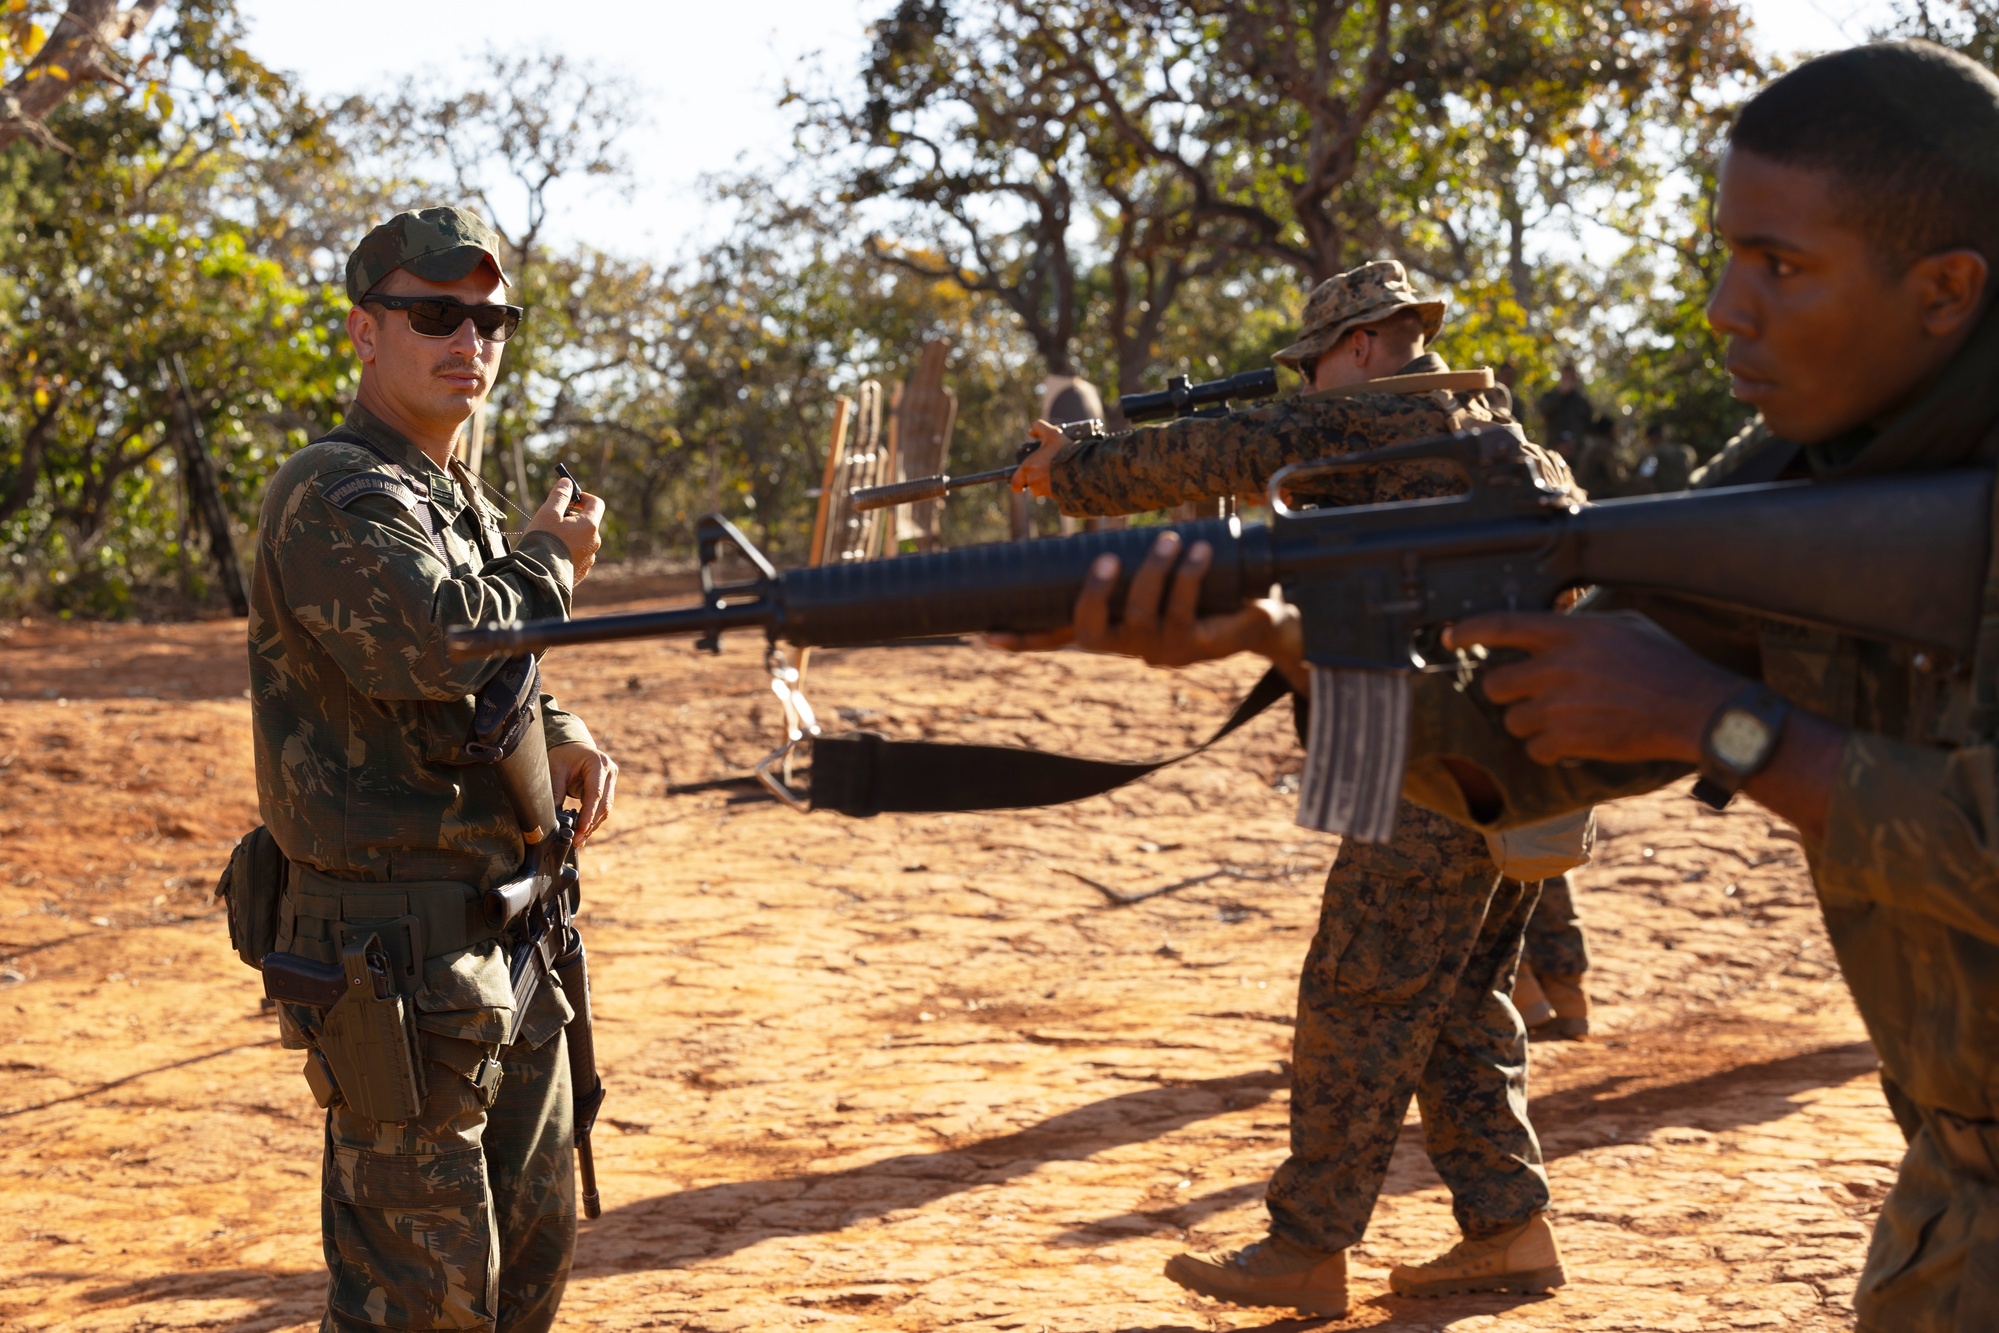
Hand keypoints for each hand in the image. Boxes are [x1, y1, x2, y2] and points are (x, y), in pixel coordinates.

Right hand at [525, 478, 605, 580]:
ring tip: (549, 539)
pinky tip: (550, 554)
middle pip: (587, 522)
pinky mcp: (580, 573)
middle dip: (572, 517)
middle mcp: (594, 543)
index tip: (569, 497)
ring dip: (569, 535)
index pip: (596, 503)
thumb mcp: (548, 513)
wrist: (538, 577)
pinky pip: (576, 556)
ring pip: (581, 540)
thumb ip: (560, 495)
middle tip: (553, 519)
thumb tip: (567, 482)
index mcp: (590, 526)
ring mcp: (589, 559)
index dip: (583, 497)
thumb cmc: (543, 541)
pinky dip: (566, 551)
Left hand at [548, 742, 618, 845]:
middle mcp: (609, 771)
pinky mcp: (608, 788)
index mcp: (598, 763)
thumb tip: (553, 818)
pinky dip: (592, 820)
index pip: (595, 793)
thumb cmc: (562, 756)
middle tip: (577, 840)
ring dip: (592, 825)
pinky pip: (602, 808)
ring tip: (579, 840)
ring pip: (605, 809)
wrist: (570, 747)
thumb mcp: (555, 771)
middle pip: (604, 804)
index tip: (581, 829)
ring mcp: (611, 780)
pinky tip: (583, 832)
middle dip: (590, 824)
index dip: (589, 813)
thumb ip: (556, 792)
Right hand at [989, 530, 1306, 687]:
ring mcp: (1158, 649)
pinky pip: (1186, 610)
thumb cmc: (1193, 581)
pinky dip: (1191, 577)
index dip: (1020, 639)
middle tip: (1105, 558)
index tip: (984, 636)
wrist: (1258, 612)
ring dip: (1156, 573)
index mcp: (1106, 626)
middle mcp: (1125, 643)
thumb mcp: (1150, 558)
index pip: (1055, 637)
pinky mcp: (1194, 647)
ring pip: (1143, 615)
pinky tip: (1201, 550)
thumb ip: (1115, 531)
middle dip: (1094, 594)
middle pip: (1089, 632)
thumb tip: (1063, 464)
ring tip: (1172, 538)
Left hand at [1009, 420, 1066, 498]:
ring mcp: (1046, 491)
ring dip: (1048, 483)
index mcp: (1027, 469)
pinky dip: (1058, 487)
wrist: (1081, 468)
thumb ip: (1039, 427)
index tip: (1022, 482)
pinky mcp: (1057, 496)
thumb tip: (1031, 432)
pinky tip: (1066, 477)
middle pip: (1031, 485)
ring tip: (1059, 472)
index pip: (1015, 484)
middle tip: (1047, 469)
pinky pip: (1055, 493)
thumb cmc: (1063, 452)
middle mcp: (1034, 482)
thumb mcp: (1052, 433)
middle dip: (1037, 478)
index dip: (1017, 483)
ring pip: (1043, 490)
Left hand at [1442, 612, 1738, 764]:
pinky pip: (1534, 749)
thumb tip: (1554, 629)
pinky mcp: (1569, 740)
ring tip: (1563, 721)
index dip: (1470, 631)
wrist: (1694, 710)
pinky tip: (1571, 742)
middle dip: (1508, 693)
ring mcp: (1560, 706)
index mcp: (1570, 634)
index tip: (1450, 637)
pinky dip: (1547, 751)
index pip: (1503, 626)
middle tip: (1532, 696)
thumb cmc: (1666, 664)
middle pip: (1495, 685)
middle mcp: (1557, 667)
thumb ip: (1581, 627)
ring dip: (1529, 724)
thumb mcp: (1624, 626)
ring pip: (1512, 721)